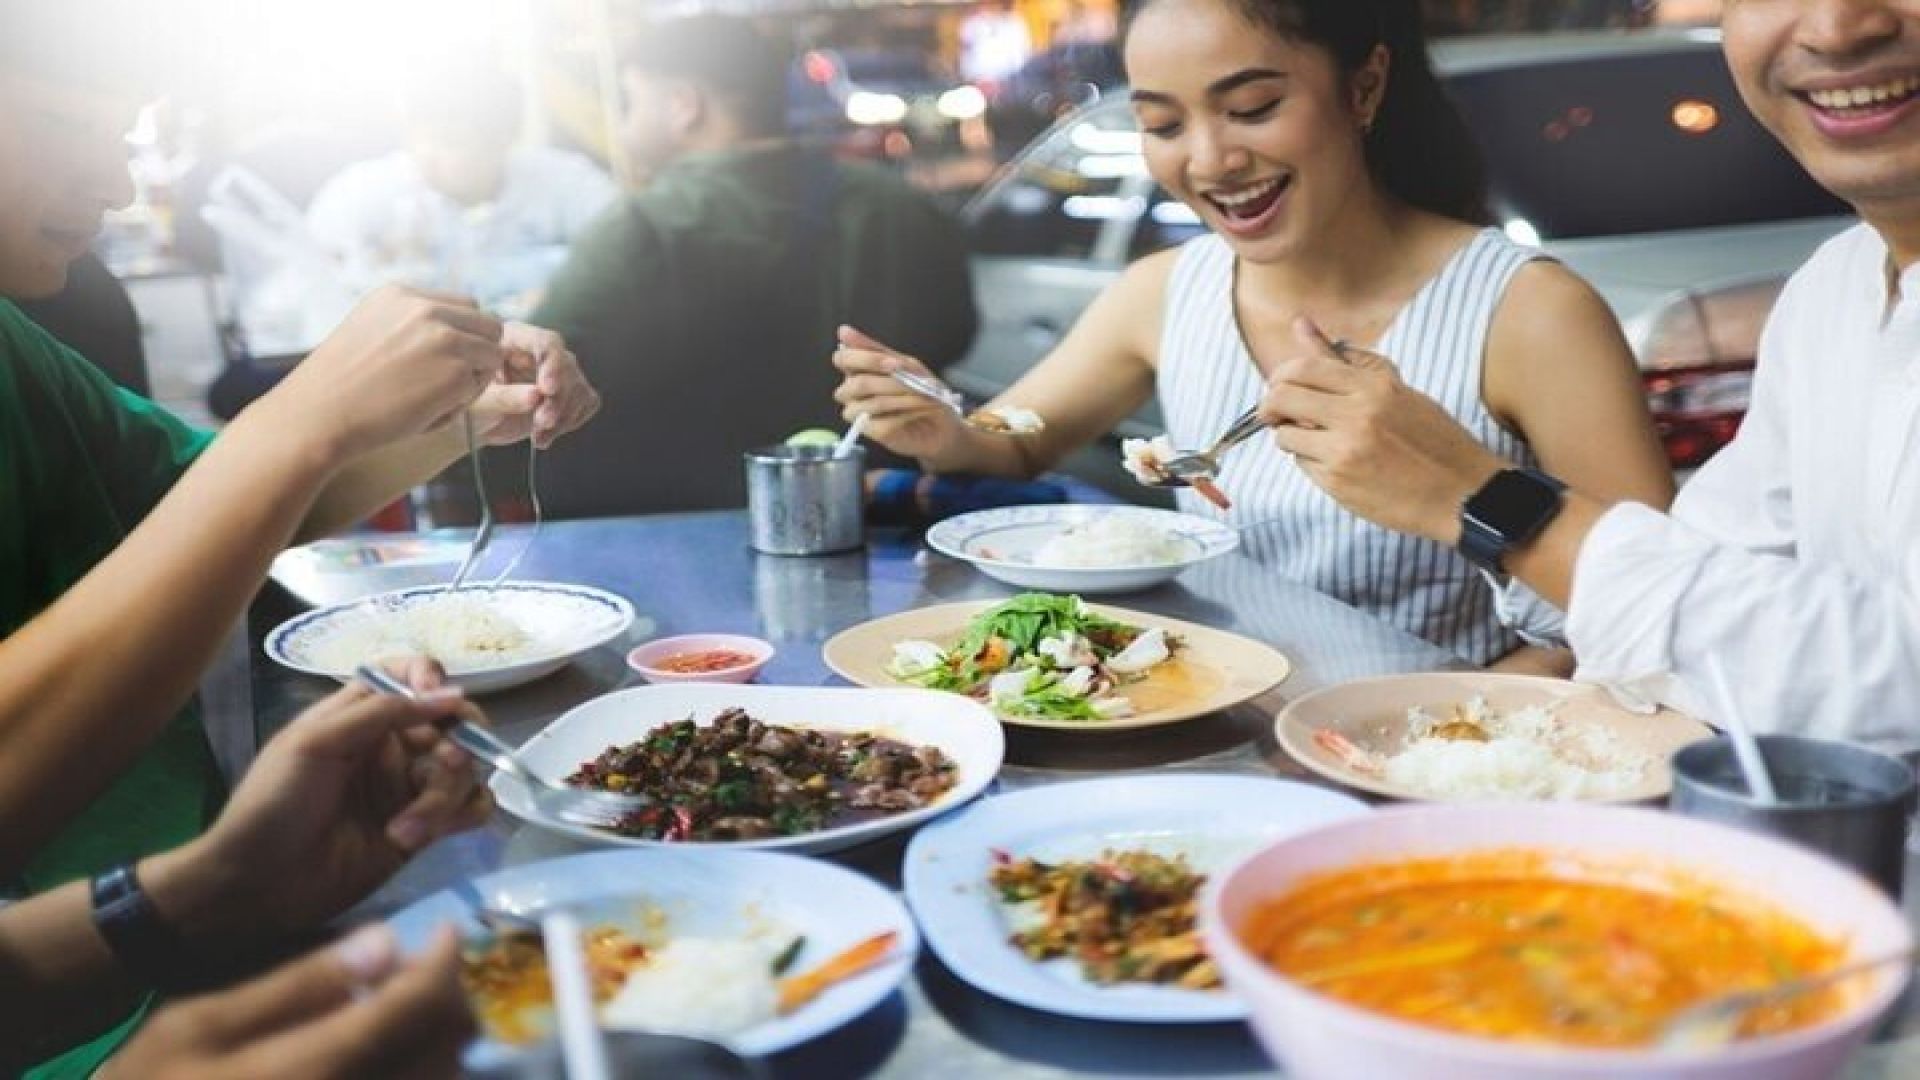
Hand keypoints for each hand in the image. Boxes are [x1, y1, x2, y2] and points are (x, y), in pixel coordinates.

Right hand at [101, 925, 471, 1079]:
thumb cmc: (158, 1077)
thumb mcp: (203, 1020)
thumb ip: (298, 983)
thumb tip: (386, 942)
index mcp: (309, 1072)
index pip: (408, 1013)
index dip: (442, 965)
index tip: (447, 931)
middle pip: (444, 1053)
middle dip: (453, 1002)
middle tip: (437, 967)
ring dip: (449, 1039)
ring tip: (422, 1003)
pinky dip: (430, 1068)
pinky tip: (403, 1047)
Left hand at [151, 660, 490, 942]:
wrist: (258, 882)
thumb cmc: (274, 802)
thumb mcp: (315, 742)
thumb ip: (382, 712)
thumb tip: (452, 693)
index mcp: (362, 715)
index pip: (413, 676)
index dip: (433, 680)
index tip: (441, 701)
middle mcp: (393, 745)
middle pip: (454, 722)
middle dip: (459, 740)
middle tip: (445, 765)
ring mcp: (410, 787)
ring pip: (465, 769)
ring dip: (444, 796)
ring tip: (405, 830)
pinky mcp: (424, 829)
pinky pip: (471, 808)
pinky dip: (460, 816)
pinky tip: (421, 837)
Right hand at [268, 286, 505, 460]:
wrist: (318, 414)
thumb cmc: (341, 386)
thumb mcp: (370, 331)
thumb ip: (410, 325)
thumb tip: (453, 331)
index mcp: (402, 294)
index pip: (463, 307)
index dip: (462, 336)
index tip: (442, 362)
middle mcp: (426, 308)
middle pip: (488, 324)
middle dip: (477, 353)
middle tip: (448, 383)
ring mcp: (445, 338)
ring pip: (492, 354)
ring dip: (474, 378)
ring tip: (434, 399)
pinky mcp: (457, 371)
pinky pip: (481, 386)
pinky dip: (462, 403)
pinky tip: (427, 412)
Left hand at [471, 322, 601, 449]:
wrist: (478, 425)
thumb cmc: (471, 406)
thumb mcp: (478, 402)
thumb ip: (504, 397)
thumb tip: (536, 395)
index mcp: (515, 339)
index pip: (546, 342)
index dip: (552, 364)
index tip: (548, 389)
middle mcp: (540, 352)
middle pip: (567, 366)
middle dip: (558, 399)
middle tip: (542, 421)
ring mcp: (558, 372)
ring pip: (579, 387)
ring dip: (563, 416)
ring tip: (538, 435)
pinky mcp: (569, 392)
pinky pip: (585, 402)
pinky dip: (569, 422)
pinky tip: (545, 434)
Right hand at [830, 325, 967, 462]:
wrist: (942, 422)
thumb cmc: (922, 389)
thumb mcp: (906, 364)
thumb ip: (875, 350)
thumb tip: (843, 331)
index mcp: (857, 369)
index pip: (843, 359)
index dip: (867, 359)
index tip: (894, 363)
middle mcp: (853, 391)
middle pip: (855, 384)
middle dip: (889, 382)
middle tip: (913, 381)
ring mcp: (860, 413)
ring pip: (869, 404)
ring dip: (901, 398)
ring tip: (924, 397)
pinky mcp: (871, 432)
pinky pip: (879, 423)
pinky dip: (903, 415)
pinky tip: (917, 412)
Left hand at [1259, 317, 1504, 543]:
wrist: (1463, 494)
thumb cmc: (1433, 440)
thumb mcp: (1395, 391)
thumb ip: (1344, 361)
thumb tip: (1300, 324)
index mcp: (1375, 386)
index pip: (1304, 367)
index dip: (1282, 376)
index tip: (1282, 386)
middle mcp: (1358, 414)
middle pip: (1283, 397)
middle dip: (1271, 405)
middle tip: (1277, 414)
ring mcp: (1346, 450)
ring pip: (1286, 434)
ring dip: (1292, 436)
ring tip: (1319, 441)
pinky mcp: (1338, 482)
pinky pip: (1303, 464)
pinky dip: (1311, 462)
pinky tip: (1339, 464)